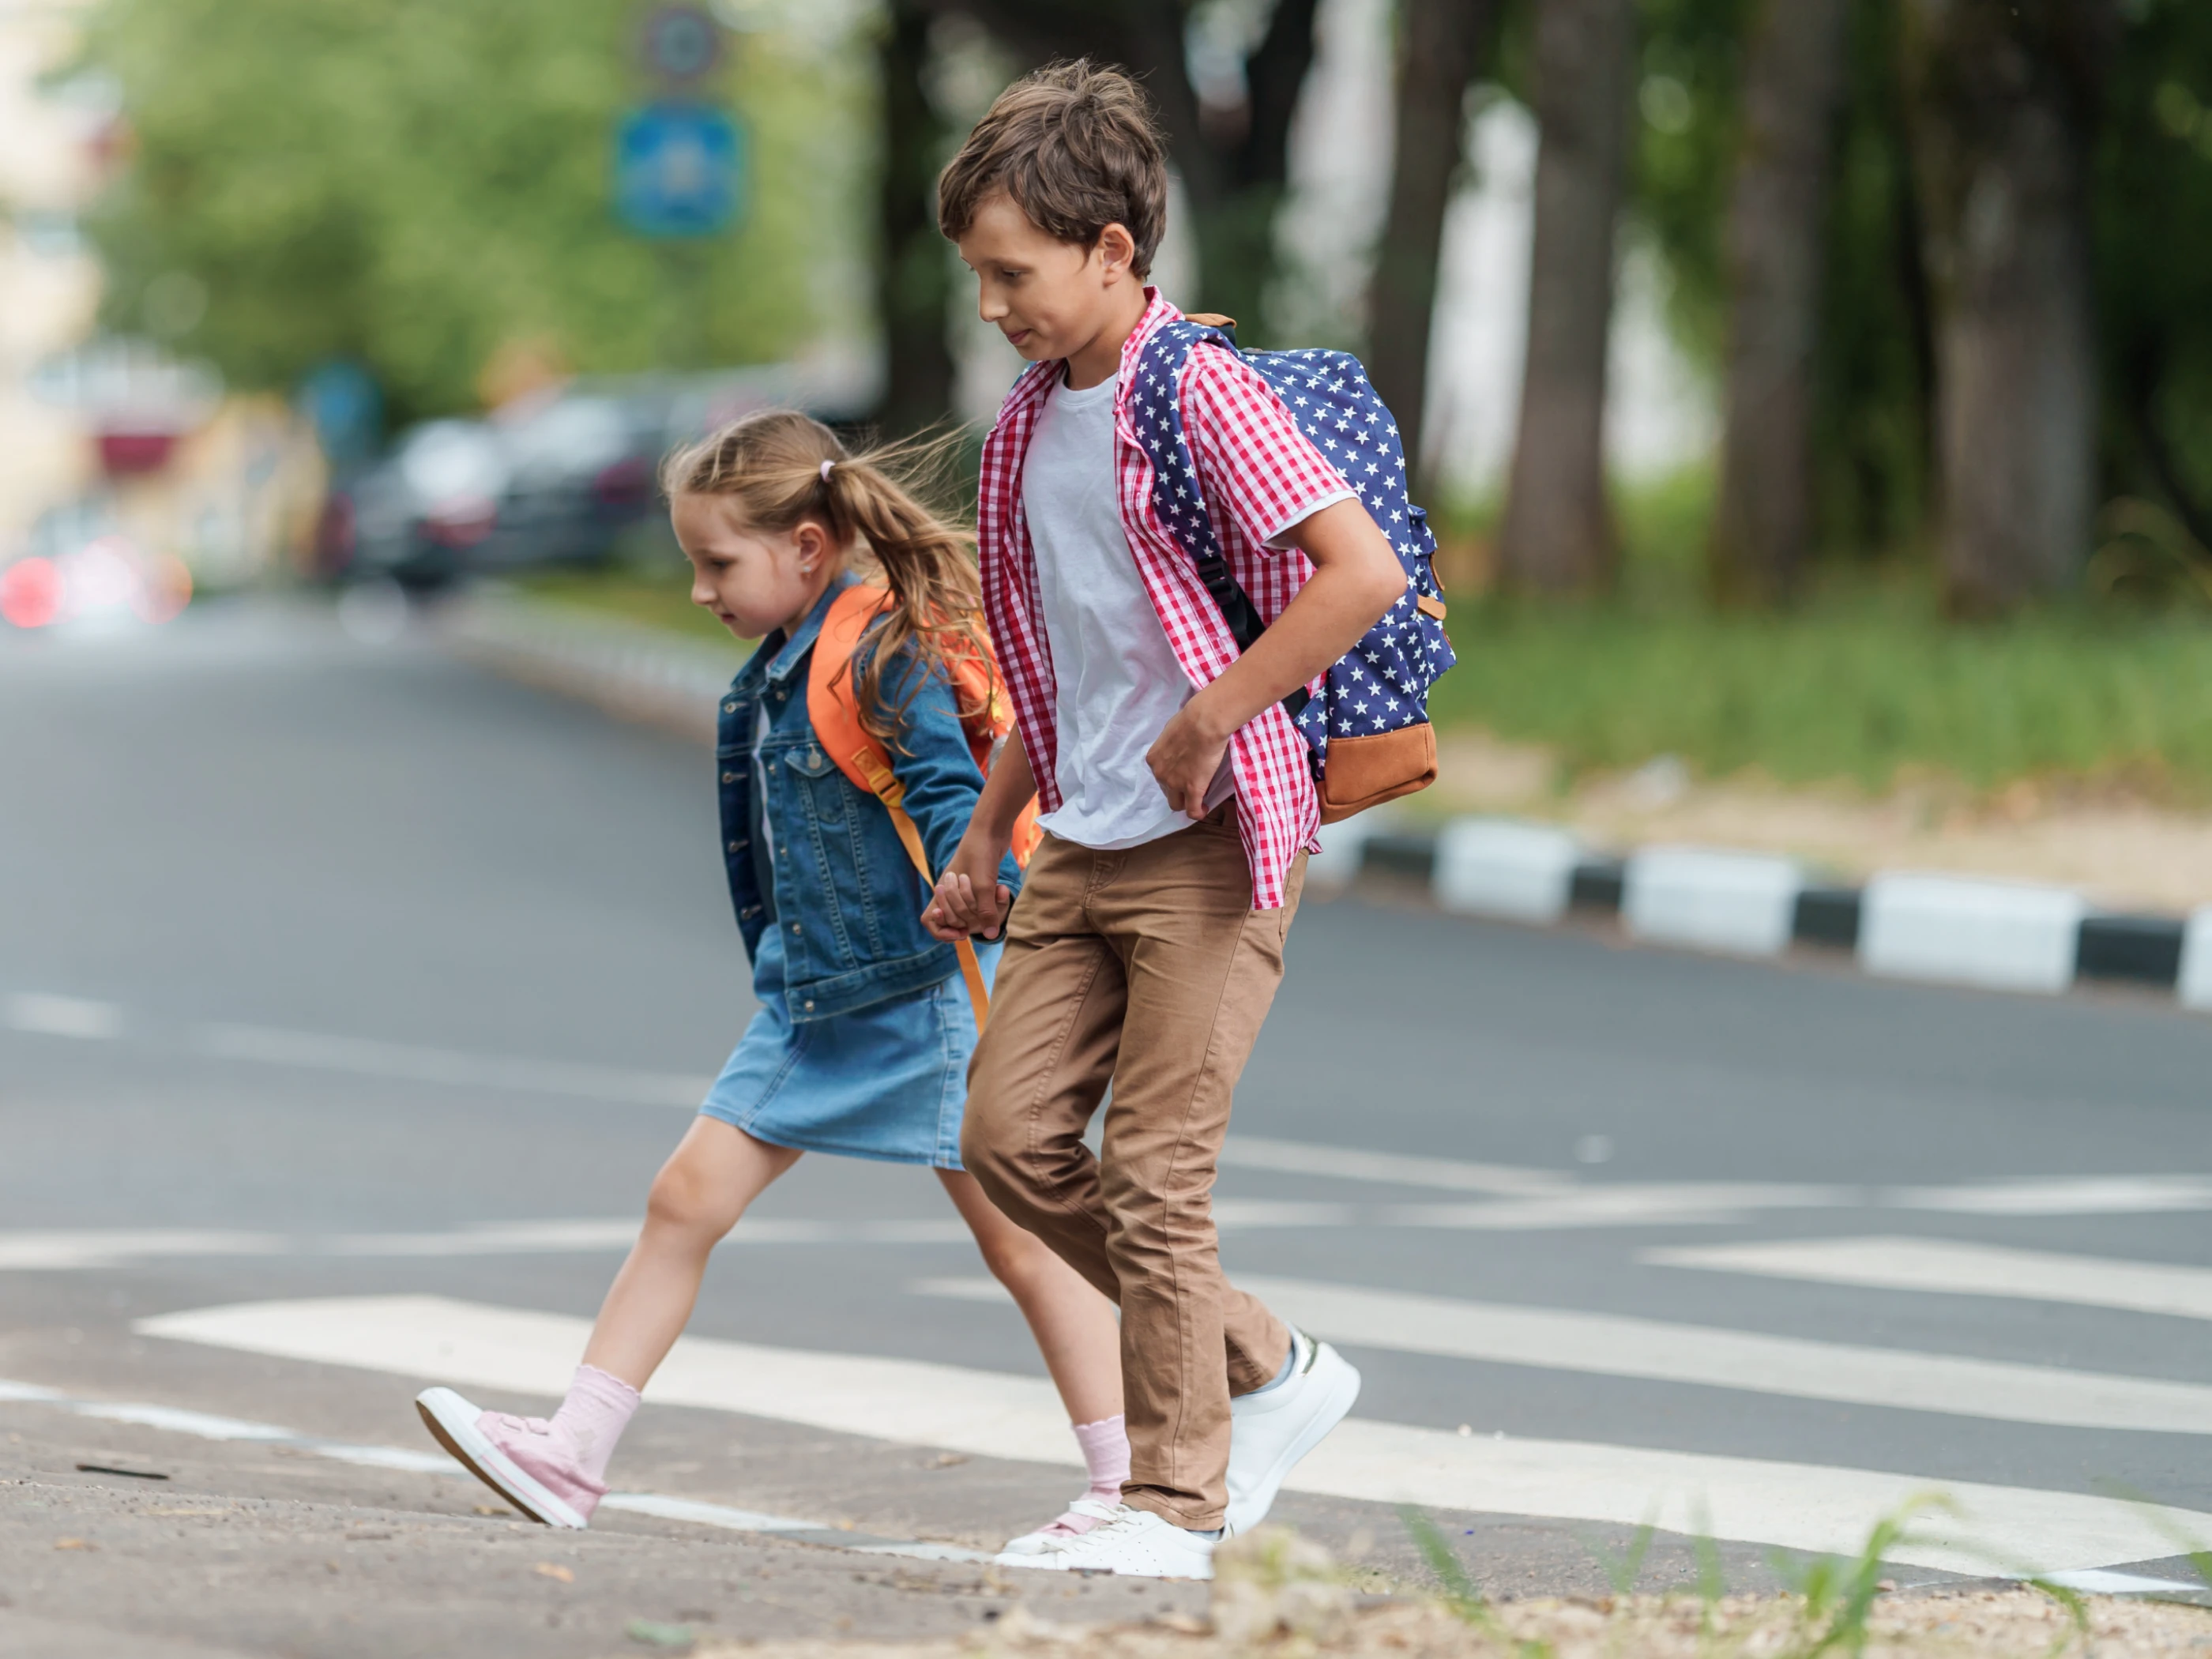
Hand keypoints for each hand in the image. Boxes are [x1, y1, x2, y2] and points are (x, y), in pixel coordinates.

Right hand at [921, 828, 1013, 940]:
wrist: (991, 826)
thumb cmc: (980, 852)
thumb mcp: (983, 884)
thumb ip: (986, 911)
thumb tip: (991, 935)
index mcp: (942, 891)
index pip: (930, 920)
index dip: (942, 932)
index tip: (960, 932)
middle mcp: (951, 891)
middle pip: (954, 919)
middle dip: (972, 918)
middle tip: (985, 906)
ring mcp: (965, 887)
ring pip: (972, 912)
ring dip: (987, 908)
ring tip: (997, 892)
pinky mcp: (980, 882)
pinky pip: (984, 901)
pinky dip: (995, 900)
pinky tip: (1002, 889)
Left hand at [1145, 695, 1231, 819]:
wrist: (1204, 723)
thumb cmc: (1190, 720)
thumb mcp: (1171, 732)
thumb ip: (1171, 746)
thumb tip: (1178, 749)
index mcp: (1153, 759)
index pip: (1160, 776)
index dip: (1172, 776)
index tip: (1183, 774)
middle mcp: (1160, 774)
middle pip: (1166, 792)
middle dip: (1177, 790)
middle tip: (1191, 784)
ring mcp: (1175, 784)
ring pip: (1177, 804)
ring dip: (1186, 802)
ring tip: (1199, 798)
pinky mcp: (1192, 790)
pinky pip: (1192, 811)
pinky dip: (1197, 812)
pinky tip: (1204, 808)